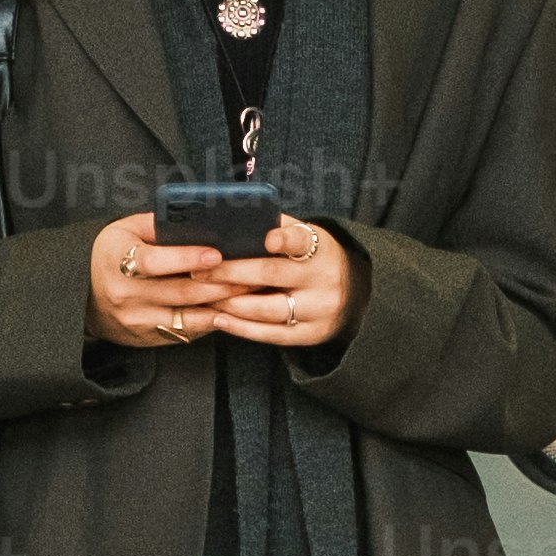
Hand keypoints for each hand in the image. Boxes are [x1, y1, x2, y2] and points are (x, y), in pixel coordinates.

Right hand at [88, 212, 241, 352]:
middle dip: (220, 285)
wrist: (82, 296)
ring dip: (221, 306)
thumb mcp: (124, 230)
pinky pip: (185, 333)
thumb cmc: (110, 255)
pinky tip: (230, 312)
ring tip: (248, 294)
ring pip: (187, 317)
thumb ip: (157, 224)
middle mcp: (125, 295)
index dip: (187, 258)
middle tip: (250, 275)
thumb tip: (197, 218)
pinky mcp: (147, 337)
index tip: (216, 254)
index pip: (154, 262)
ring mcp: (136, 320)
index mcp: (117, 261)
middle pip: (180, 292)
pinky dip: (210, 322)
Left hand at [204, 216, 357, 353]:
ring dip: (231, 304)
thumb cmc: (315, 259)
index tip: (267, 239)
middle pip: (272, 275)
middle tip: (200, 271)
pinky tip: (219, 320)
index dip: (285, 239)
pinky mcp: (311, 334)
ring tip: (204, 296)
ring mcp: (319, 310)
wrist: (355, 294)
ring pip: (268, 309)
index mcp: (320, 249)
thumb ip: (277, 228)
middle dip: (232, 273)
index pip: (302, 240)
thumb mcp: (306, 237)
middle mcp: (323, 279)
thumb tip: (232, 220)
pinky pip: (272, 334)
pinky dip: (242, 328)